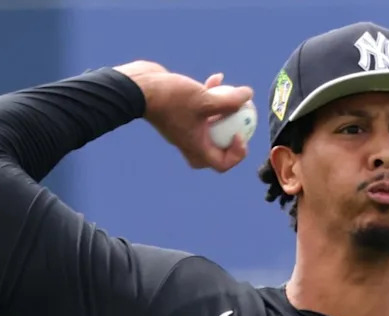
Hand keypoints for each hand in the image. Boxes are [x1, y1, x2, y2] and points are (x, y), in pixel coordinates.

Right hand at [112, 61, 253, 171]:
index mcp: (196, 148)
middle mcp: (190, 142)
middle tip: (240, 122)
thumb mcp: (204, 99)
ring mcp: (184, 127)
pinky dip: (210, 96)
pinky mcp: (180, 111)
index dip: (236, 153)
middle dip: (231, 134)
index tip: (240, 134)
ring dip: (224, 110)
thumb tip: (249, 95)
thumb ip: (229, 100)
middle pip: (217, 148)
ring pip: (211, 125)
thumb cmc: (170, 99)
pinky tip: (218, 77)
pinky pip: (201, 108)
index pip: (222, 164)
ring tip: (234, 93)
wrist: (139, 87)